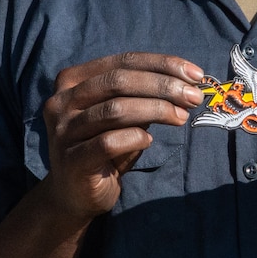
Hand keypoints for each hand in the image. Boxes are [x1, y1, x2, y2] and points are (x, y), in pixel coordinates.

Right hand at [41, 52, 205, 220]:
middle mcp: (61, 101)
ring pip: (115, 109)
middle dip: (163, 86)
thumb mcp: (121, 115)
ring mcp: (63, 131)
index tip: (195, 74)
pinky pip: (109, 142)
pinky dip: (135, 138)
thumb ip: (142, 96)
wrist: (74, 195)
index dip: (162, 65)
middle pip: (119, 81)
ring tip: (181, 117)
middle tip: (194, 98)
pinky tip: (149, 141)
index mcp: (72, 81)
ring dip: (156, 110)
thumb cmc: (103, 149)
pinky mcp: (72, 161)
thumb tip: (186, 83)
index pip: (122, 62)